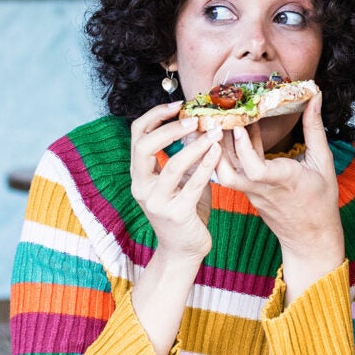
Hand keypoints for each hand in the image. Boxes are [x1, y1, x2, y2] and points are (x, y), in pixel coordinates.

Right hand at [130, 102, 221, 262]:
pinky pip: (192, 185)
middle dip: (170, 128)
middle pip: (144, 146)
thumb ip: (184, 155)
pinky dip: (206, 165)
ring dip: (194, 146)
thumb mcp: (181, 179)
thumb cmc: (185, 211)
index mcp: (139, 174)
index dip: (155, 115)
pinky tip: (218, 151)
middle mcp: (141, 187)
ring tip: (214, 132)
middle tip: (195, 119)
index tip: (178, 105)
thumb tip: (197, 124)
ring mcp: (156, 202)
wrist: (185, 250)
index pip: (137, 135)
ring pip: (171, 166)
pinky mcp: (175, 214)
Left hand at [216, 94, 344, 300]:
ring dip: (217, 149)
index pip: (256, 170)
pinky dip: (229, 153)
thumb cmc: (320, 201)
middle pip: (227, 173)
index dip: (245, 148)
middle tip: (215, 117)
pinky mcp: (247, 194)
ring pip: (223, 174)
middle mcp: (262, 188)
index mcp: (283, 181)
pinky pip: (232, 173)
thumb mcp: (323, 162)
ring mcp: (251, 193)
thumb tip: (314, 97)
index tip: (240, 127)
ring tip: (220, 121)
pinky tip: (236, 132)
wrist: (310, 237)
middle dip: (216, 147)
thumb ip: (315, 129)